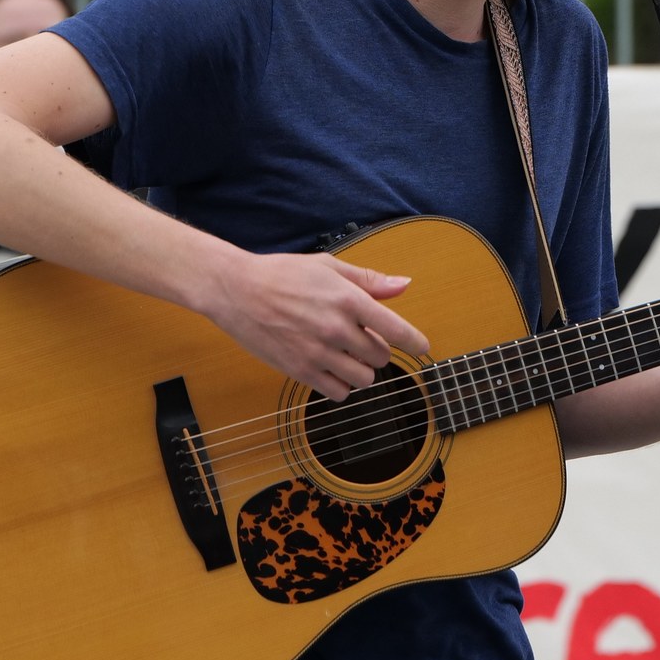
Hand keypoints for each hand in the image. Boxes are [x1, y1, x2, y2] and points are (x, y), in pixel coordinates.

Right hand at [204, 250, 431, 398]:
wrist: (237, 290)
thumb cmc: (282, 274)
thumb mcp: (328, 267)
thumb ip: (368, 280)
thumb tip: (404, 285)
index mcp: (348, 299)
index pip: (396, 329)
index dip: (415, 342)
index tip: (423, 347)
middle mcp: (337, 328)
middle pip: (380, 357)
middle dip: (376, 351)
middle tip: (360, 340)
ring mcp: (318, 353)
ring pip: (363, 379)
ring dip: (361, 371)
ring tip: (346, 357)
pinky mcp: (300, 371)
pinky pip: (338, 393)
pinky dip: (341, 386)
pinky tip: (331, 370)